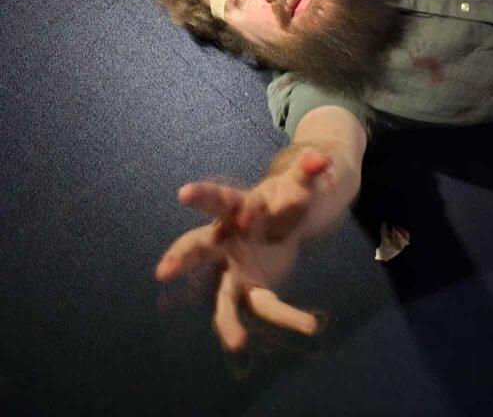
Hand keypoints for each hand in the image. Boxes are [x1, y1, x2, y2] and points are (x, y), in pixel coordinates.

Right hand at [155, 148, 333, 350]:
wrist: (285, 222)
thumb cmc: (282, 198)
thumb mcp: (297, 182)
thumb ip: (307, 169)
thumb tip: (321, 159)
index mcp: (234, 207)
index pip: (216, 199)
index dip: (202, 196)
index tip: (184, 193)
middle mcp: (226, 240)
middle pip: (197, 247)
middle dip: (182, 256)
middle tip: (163, 270)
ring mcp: (235, 268)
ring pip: (223, 294)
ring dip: (226, 319)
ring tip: (236, 342)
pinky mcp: (253, 288)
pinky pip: (265, 304)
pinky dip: (287, 316)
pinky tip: (308, 324)